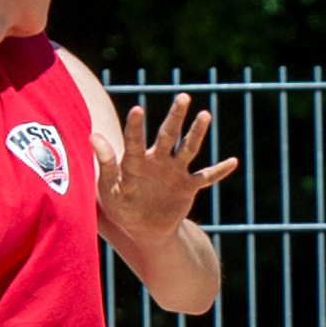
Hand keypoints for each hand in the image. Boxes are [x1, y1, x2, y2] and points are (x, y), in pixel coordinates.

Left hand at [97, 94, 239, 245]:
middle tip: (183, 97)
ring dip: (197, 133)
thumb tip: (92, 136)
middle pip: (168, 134)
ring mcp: (175, 172)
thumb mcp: (109, 189)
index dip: (135, 126)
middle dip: (176, 116)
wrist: (143, 229)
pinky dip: (219, 171)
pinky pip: (206, 177)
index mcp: (136, 161)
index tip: (136, 110)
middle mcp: (158, 160)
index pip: (135, 140)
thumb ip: (104, 164)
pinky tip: (233, 161)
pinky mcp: (188, 186)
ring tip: (205, 115)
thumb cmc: (122, 207)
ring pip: (188, 148)